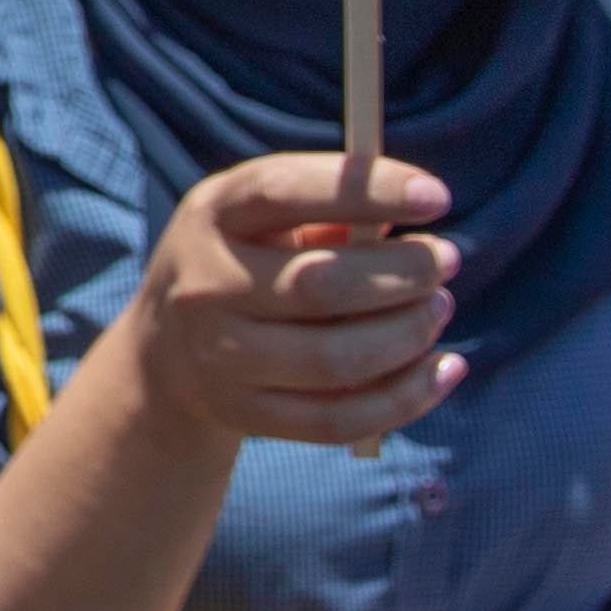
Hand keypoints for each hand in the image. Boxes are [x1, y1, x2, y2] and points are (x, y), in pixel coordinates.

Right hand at [114, 152, 462, 448]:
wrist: (166, 351)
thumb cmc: (245, 263)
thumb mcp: (265, 219)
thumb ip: (331, 212)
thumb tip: (418, 218)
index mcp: (213, 215)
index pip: (285, 193)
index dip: (366, 191)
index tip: (438, 199)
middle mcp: (205, 286)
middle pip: (320, 286)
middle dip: (405, 274)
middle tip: (444, 261)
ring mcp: (219, 357)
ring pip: (337, 360)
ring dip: (410, 334)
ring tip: (436, 308)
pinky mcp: (243, 412)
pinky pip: (339, 419)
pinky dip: (407, 397)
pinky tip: (444, 368)